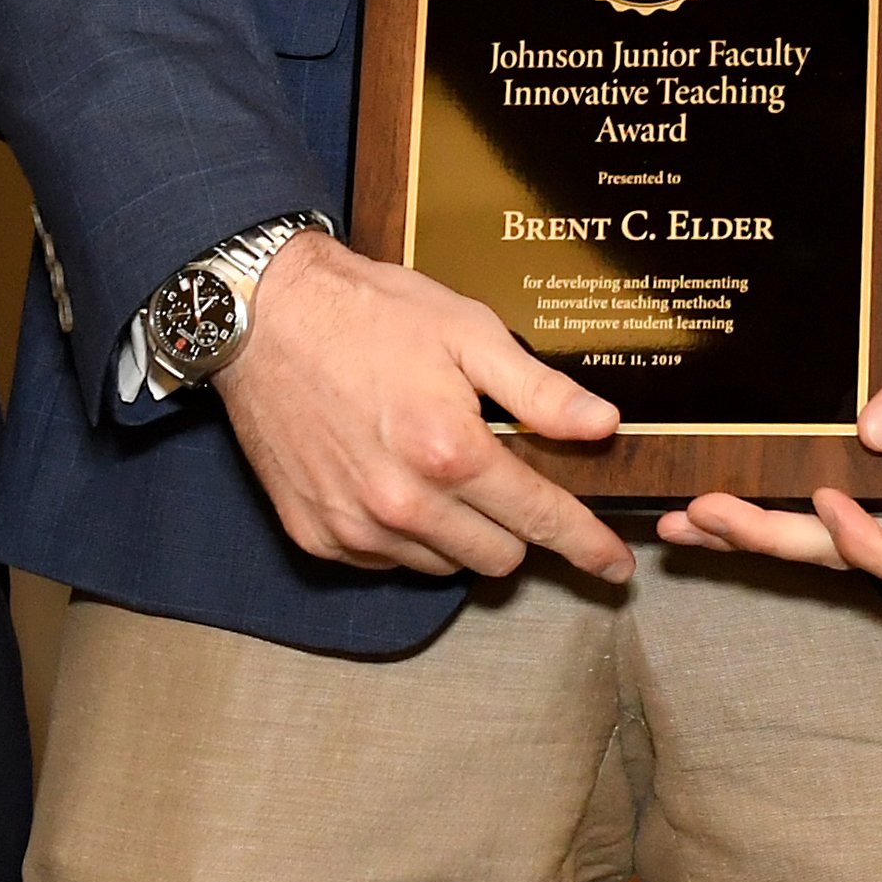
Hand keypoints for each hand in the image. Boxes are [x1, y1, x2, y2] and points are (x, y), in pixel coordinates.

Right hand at [211, 232, 631, 582]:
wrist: (266, 318)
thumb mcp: (467, 332)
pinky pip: (386, 561)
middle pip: (497, 559)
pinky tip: (392, 479)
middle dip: (515, 527)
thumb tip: (603, 426)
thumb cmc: (371, 314)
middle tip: (499, 475)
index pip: (540, 520)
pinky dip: (403, 534)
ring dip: (458, 532)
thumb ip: (539, 391)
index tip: (616, 567)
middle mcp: (403, 505)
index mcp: (449, 453)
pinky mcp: (316, 536)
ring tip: (436, 468)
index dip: (586, 545)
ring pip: (443, 565)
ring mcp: (355, 527)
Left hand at [659, 272, 881, 603]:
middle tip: (711, 511)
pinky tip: (702, 510)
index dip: (871, 548)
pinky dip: (755, 513)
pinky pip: (810, 512)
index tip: (826, 498)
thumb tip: (875, 431)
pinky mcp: (867, 483)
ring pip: (821, 541)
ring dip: (753, 533)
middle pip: (853, 556)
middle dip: (778, 539)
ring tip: (686, 516)